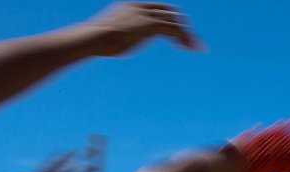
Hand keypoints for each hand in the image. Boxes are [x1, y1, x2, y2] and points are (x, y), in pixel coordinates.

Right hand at [86, 2, 204, 55]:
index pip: (160, 8)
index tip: (177, 34)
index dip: (170, 20)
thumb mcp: (114, 32)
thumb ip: (127, 32)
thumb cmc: (98, 41)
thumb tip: (129, 39)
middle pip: (171, 12)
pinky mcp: (151, 25)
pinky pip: (175, 30)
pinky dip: (185, 38)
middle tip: (191, 42)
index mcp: (133, 5)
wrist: (93, 38)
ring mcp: (147, 14)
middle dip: (183, 26)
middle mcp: (142, 7)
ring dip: (188, 35)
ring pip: (176, 21)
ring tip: (196, 48)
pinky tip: (188, 48)